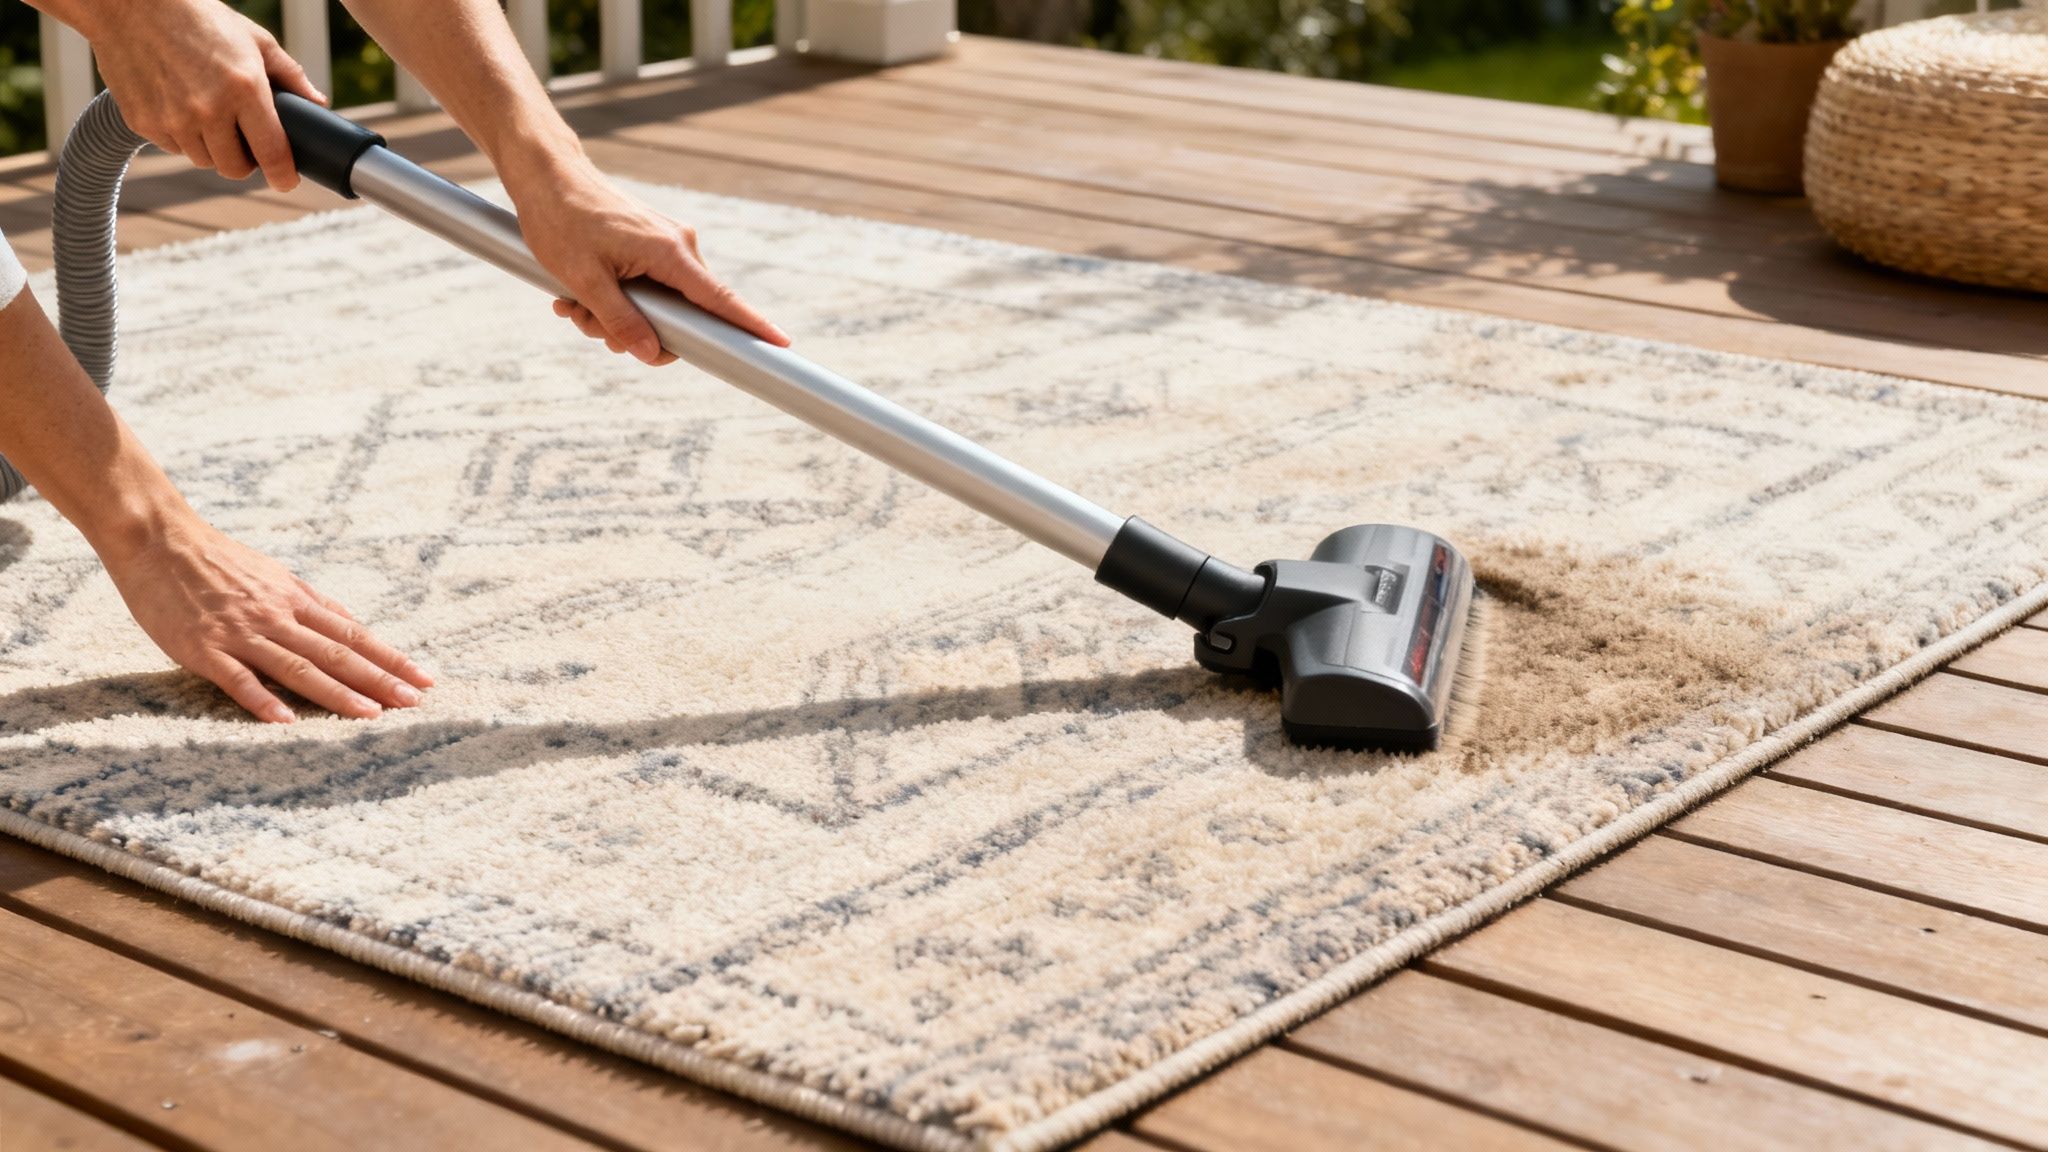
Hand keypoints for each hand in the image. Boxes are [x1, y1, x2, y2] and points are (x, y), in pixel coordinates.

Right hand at [77, 0, 324, 191]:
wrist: (129, 3)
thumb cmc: (198, 17)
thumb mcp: (253, 38)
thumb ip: (289, 74)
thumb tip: (317, 102)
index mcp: (244, 89)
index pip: (271, 152)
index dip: (283, 175)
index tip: (286, 181)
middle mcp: (209, 110)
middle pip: (235, 168)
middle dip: (245, 160)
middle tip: (245, 141)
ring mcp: (172, 119)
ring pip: (204, 160)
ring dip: (212, 148)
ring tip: (211, 117)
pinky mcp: (143, 121)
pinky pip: (173, 147)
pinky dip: (182, 136)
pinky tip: (180, 107)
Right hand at [100, 513, 432, 722]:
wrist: (159, 538)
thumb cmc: (218, 560)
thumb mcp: (276, 575)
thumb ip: (313, 605)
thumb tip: (354, 628)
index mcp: (295, 600)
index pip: (354, 636)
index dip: (391, 658)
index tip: (425, 679)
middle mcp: (276, 616)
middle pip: (337, 653)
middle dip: (380, 679)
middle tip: (415, 703)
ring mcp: (241, 632)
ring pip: (297, 666)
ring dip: (336, 693)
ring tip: (370, 715)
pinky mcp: (203, 647)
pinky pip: (237, 678)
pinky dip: (262, 699)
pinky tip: (286, 720)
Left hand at [507, 160, 789, 363]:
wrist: (547, 174)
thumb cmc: (561, 221)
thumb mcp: (584, 281)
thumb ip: (621, 321)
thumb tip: (652, 354)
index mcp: (669, 253)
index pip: (720, 299)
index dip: (750, 324)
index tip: (782, 343)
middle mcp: (678, 246)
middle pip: (682, 315)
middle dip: (636, 332)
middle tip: (587, 324)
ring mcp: (667, 243)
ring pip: (660, 305)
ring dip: (616, 317)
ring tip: (574, 304)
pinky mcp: (652, 243)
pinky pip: (648, 287)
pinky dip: (616, 297)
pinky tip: (577, 294)